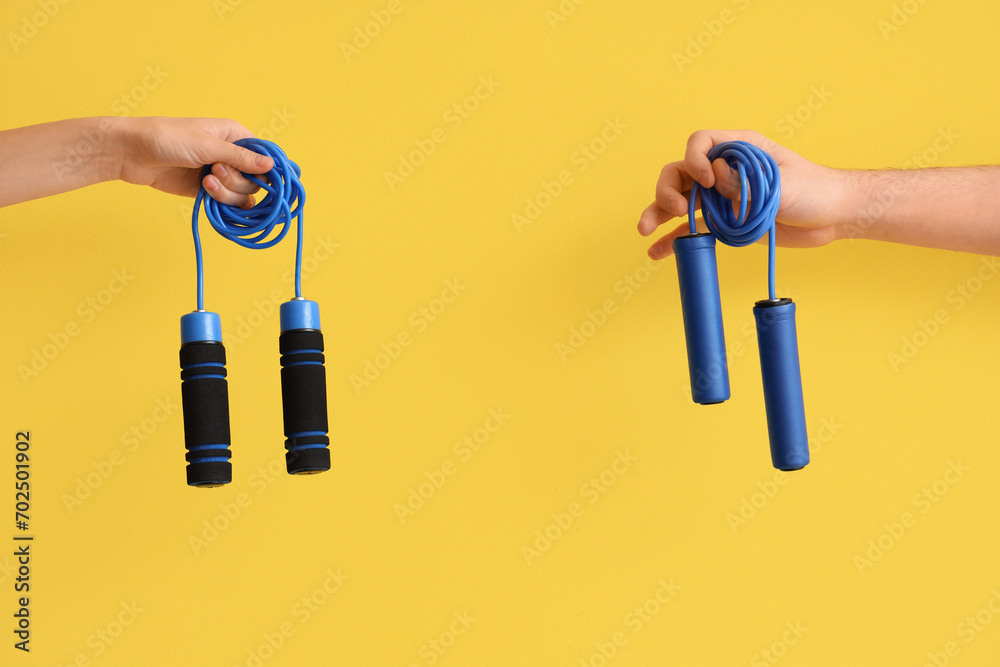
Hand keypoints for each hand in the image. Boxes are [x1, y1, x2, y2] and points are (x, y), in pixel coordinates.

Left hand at [115, 117, 273, 208]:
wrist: (132, 153)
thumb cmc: (167, 138)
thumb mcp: (207, 146)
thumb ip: (239, 158)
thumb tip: (271, 166)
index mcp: (234, 135)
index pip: (264, 157)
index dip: (265, 170)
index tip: (259, 178)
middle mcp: (230, 154)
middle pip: (255, 179)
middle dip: (238, 181)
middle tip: (214, 171)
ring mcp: (220, 173)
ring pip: (242, 194)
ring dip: (227, 192)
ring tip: (205, 182)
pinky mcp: (207, 189)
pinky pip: (227, 202)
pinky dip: (221, 202)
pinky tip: (206, 192)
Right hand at [637, 129, 849, 258]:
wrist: (833, 216)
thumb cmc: (815, 189)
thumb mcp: (782, 184)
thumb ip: (746, 184)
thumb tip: (715, 182)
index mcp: (740, 148)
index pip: (701, 142)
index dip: (694, 158)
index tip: (705, 181)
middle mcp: (725, 169)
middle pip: (681, 171)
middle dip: (668, 189)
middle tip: (676, 210)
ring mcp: (722, 196)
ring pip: (680, 200)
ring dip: (659, 213)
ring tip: (645, 230)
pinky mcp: (724, 221)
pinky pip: (692, 229)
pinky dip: (674, 239)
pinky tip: (657, 252)